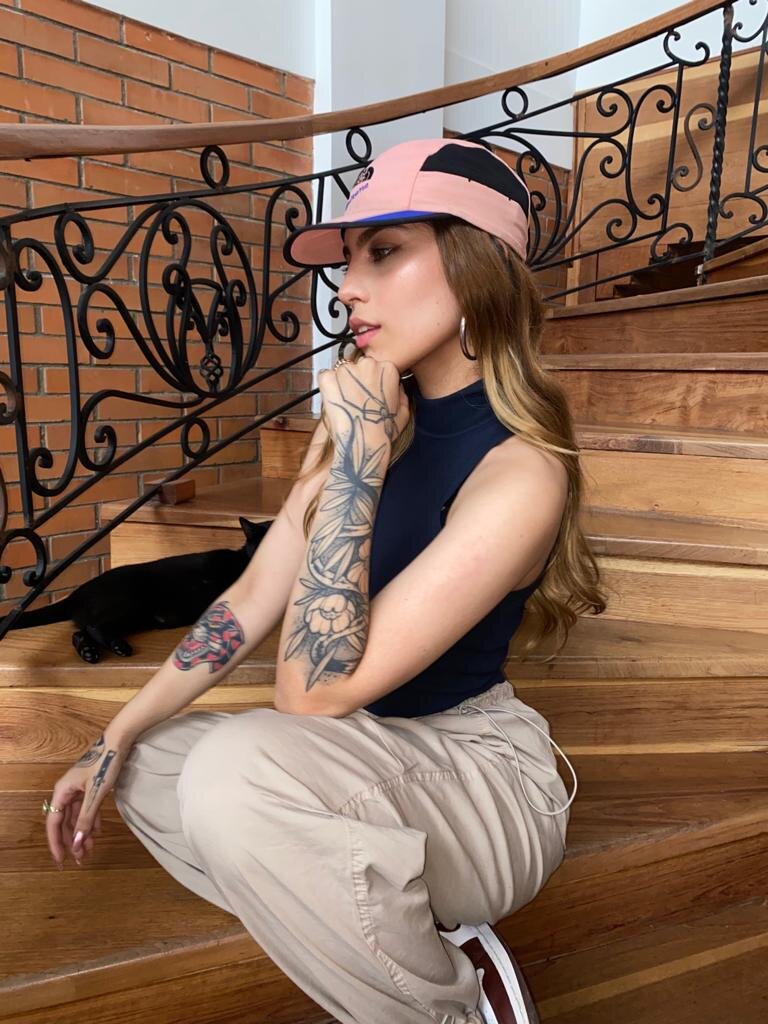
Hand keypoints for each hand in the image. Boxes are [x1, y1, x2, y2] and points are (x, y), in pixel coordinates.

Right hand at [45, 732, 129, 867]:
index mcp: (62, 791)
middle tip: (80, 859)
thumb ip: (85, 819)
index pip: (54, 823)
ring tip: (90, 850)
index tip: (61, 860)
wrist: (119, 740)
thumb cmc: (106, 763)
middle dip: (72, 841)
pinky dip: (91, 821)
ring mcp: (78, 788)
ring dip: (82, 833)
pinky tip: (98, 832)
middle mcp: (67, 791)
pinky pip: (87, 809)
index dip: (56, 843)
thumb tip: (76, 844)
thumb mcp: (96, 794)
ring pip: (77, 817)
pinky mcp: (90, 786)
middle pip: (65, 822)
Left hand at [318, 356, 409, 446]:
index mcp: (387, 368)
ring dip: (341, 384)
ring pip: (341, 371)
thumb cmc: (384, 429)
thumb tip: (398, 388)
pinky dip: (328, 388)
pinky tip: (335, 402)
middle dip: (356, 380)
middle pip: (357, 366)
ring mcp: (346, 370)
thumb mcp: (404, 411)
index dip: (370, 381)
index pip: (375, 366)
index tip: (369, 393)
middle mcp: (367, 364)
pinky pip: (325, 377)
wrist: (364, 441)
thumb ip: (402, 394)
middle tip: (356, 400)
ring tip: (346, 404)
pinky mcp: (328, 378)